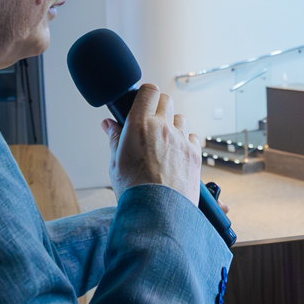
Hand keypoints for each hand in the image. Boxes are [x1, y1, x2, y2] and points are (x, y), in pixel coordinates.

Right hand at [103, 83, 199, 204]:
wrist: (158, 212)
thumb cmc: (134, 191)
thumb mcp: (115, 162)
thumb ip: (114, 138)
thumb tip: (108, 124)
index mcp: (139, 125)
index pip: (149, 91)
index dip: (146, 94)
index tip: (142, 101)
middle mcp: (163, 127)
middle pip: (166, 100)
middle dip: (158, 107)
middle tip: (151, 123)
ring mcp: (181, 139)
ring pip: (180, 119)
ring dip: (173, 125)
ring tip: (163, 143)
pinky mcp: (195, 153)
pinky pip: (192, 136)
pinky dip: (186, 141)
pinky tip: (176, 155)